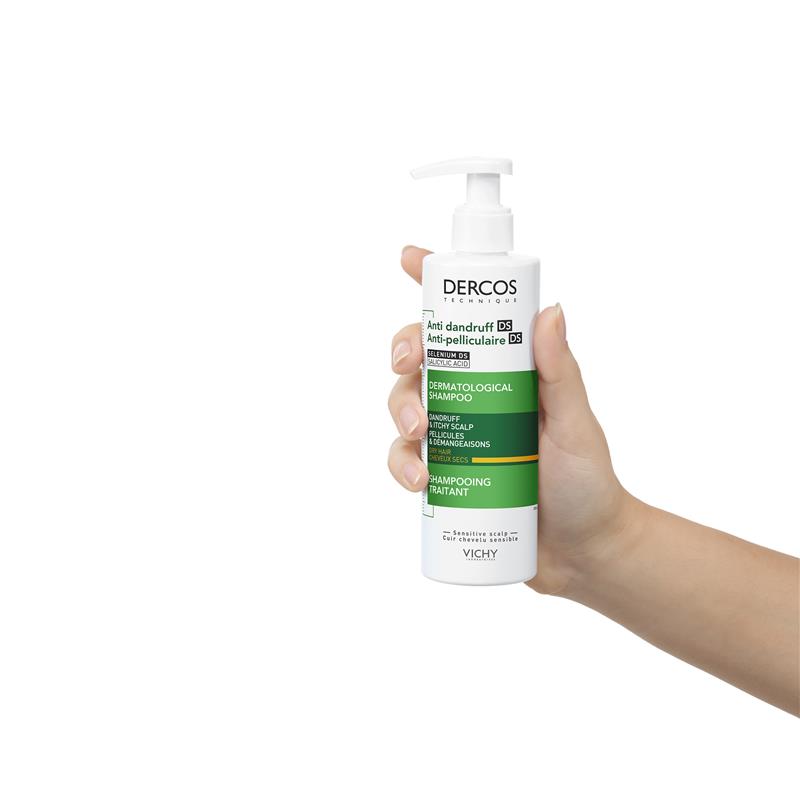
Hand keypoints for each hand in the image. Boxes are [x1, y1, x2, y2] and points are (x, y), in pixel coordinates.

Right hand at [387, 245, 639, 594]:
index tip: (410, 259)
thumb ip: (561, 372)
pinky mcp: (442, 474)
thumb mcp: (576, 424)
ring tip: (420, 432)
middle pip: (423, 357)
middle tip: (406, 364)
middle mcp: (474, 395)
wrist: (582, 552)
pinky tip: (420, 480)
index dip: (434, 284)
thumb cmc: (587, 482)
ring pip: (404, 403)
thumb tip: (551, 309)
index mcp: (508, 372)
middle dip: (405, 350)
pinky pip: (404, 459)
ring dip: (399, 409)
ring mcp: (455, 434)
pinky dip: (401, 464)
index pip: (468, 320)